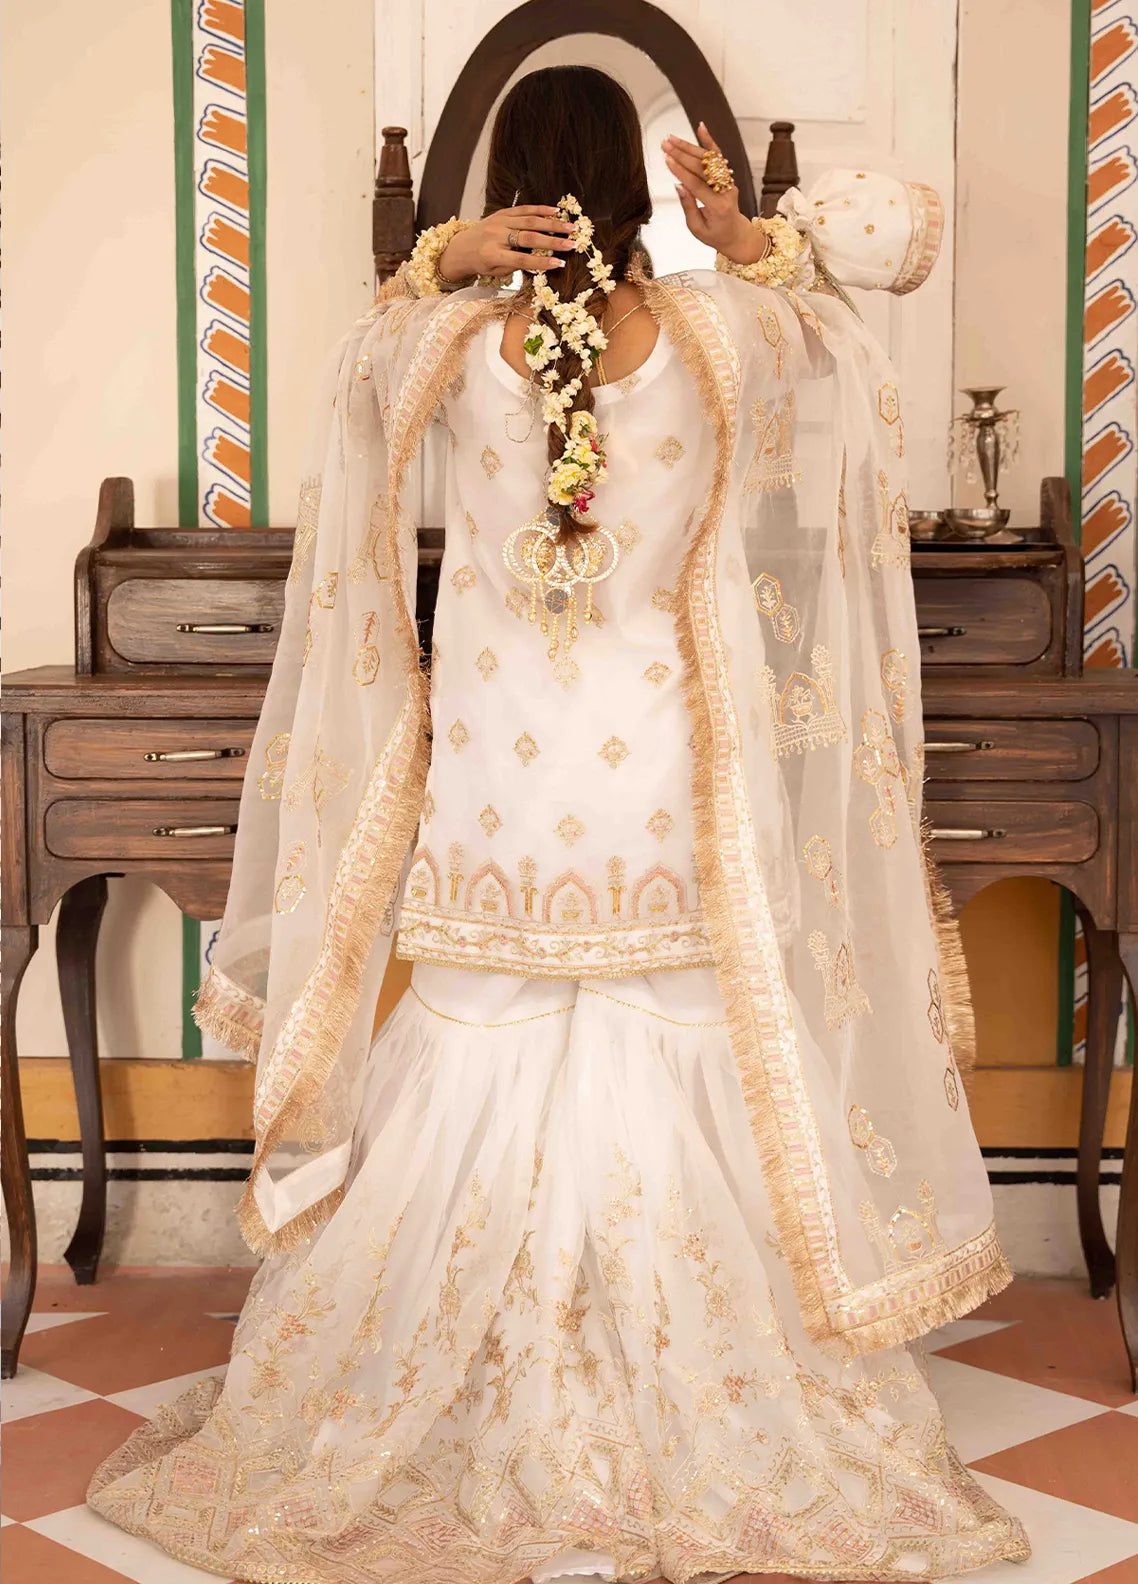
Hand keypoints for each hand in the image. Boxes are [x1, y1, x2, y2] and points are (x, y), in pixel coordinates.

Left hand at [438, 206, 575, 281]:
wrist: (462, 247)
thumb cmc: (482, 264)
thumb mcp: (497, 271)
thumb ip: (516, 265)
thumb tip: (542, 259)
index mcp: (492, 255)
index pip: (521, 260)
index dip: (541, 262)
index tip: (560, 264)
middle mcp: (496, 236)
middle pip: (529, 237)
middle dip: (553, 241)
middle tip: (572, 243)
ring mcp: (499, 221)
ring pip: (529, 221)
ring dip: (552, 223)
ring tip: (570, 226)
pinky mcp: (502, 212)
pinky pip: (523, 209)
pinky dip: (540, 210)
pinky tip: (555, 212)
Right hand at [663, 123, 768, 264]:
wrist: (736, 233)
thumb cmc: (714, 234)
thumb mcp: (697, 228)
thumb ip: (688, 206)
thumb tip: (678, 185)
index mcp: (718, 206)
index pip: (696, 185)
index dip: (680, 171)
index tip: (666, 160)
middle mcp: (725, 190)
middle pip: (702, 168)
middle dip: (682, 155)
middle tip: (665, 145)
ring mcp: (728, 181)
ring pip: (709, 159)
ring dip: (689, 147)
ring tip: (672, 139)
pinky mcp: (727, 176)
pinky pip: (718, 156)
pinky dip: (709, 141)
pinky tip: (701, 128)